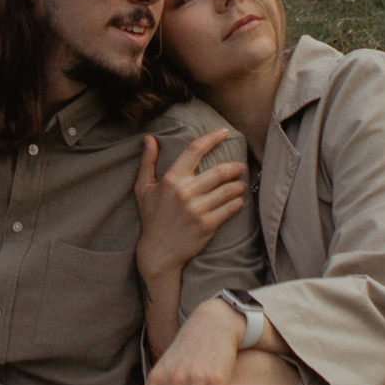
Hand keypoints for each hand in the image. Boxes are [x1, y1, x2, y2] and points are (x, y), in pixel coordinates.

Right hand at [133, 125, 248, 292]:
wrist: (159, 251)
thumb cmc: (152, 218)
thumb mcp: (143, 188)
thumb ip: (147, 162)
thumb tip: (150, 138)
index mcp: (171, 180)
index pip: (194, 151)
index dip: (211, 138)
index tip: (224, 132)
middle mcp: (185, 192)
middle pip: (219, 171)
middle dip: (234, 167)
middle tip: (240, 166)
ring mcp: (197, 209)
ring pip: (229, 190)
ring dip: (239, 185)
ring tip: (241, 184)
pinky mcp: (208, 225)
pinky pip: (231, 208)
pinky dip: (238, 202)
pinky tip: (238, 200)